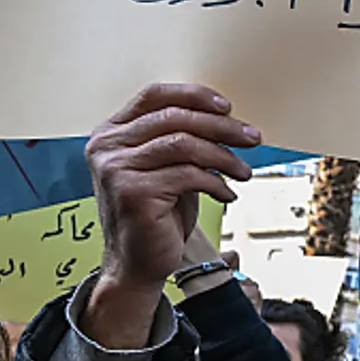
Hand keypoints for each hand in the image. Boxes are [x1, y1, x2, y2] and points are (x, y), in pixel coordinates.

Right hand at [85, 84, 258, 347]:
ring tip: (244, 171)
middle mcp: (107, 147)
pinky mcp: (133, 191)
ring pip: (184, 144)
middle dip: (221, 126)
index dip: (194, 95)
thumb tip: (227, 119)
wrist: (137, 264)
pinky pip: (188, 175)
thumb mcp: (168, 168)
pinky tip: (227, 194)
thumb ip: (183, 139)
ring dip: (223, 156)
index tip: (228, 107)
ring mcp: (116, 168)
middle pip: (175, 118)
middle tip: (252, 137)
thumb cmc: (156, 216)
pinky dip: (216, 183)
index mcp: (112, 133)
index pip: (154, 96)